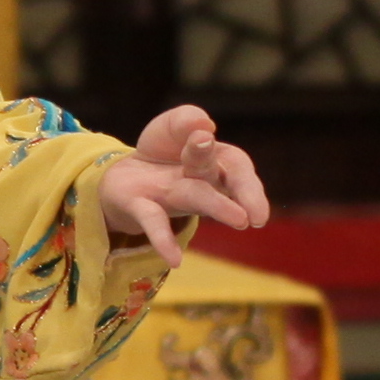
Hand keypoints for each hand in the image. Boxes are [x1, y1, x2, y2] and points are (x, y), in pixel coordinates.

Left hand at [96, 103, 269, 258]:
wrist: (122, 174)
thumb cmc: (162, 153)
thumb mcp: (171, 127)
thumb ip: (186, 120)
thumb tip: (205, 126)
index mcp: (213, 160)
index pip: (237, 165)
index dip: (246, 173)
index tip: (244, 160)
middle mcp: (198, 181)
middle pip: (223, 179)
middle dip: (243, 189)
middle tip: (257, 210)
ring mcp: (171, 195)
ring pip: (196, 197)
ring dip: (218, 207)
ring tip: (242, 220)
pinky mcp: (140, 205)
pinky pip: (154, 221)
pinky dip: (164, 239)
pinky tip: (175, 260)